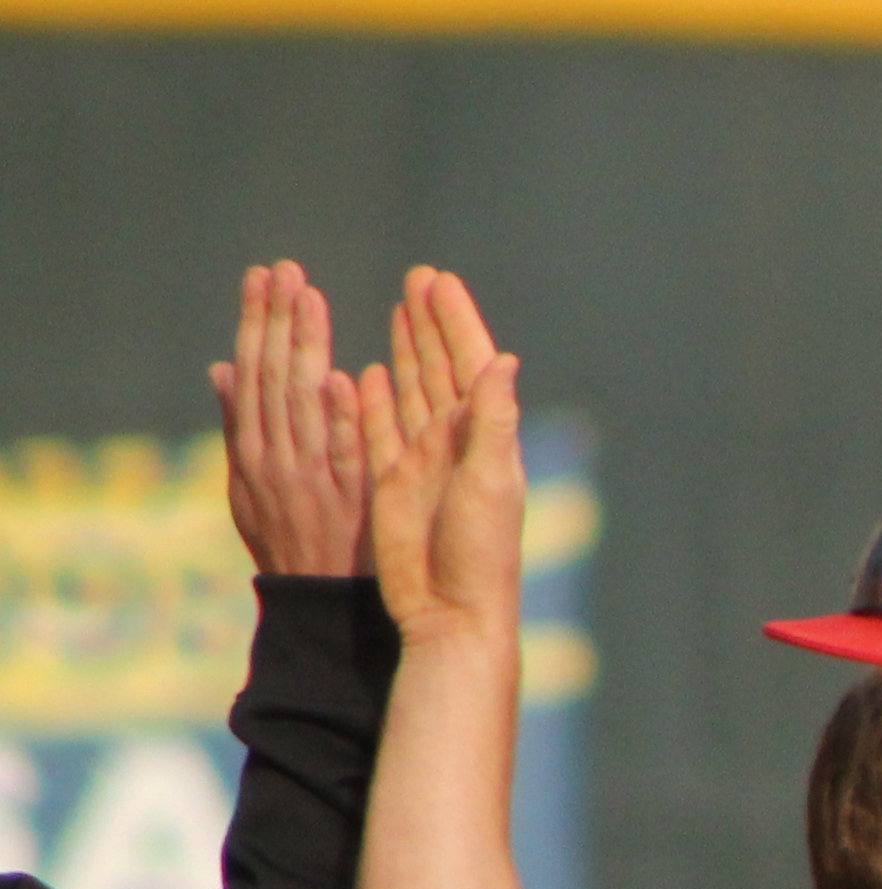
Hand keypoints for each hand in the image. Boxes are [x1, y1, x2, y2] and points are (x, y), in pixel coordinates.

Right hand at [211, 260, 371, 576]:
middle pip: (273, 378)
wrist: (320, 608)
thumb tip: (219, 368)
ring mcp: (310, 480)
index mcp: (253, 450)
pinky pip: (343, 454)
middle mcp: (275, 459)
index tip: (263, 277)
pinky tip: (341, 377)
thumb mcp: (251, 486)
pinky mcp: (348, 502)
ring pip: (303, 404)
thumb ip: (239, 426)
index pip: (254, 372)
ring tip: (309, 299)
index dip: (257, 322)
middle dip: (276, 322)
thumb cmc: (291, 543)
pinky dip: (339, 417)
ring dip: (304, 349)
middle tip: (285, 270)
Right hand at [359, 266, 525, 656]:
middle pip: (441, 367)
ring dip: (409, 348)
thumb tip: (504, 361)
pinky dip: (377, 399)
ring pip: (412, 390)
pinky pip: (380, 428)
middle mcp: (454, 443)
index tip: (440, 281)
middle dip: (431, 322)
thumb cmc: (480, 553)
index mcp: (483, 438)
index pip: (470, 364)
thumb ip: (493, 421)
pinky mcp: (392, 483)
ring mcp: (422, 461)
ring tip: (402, 307)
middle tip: (420, 276)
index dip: (457, 322)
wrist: (449, 611)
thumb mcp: (490, 482)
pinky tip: (371, 371)